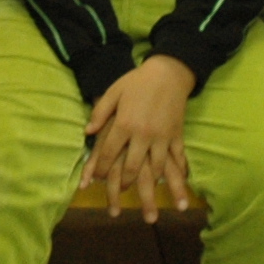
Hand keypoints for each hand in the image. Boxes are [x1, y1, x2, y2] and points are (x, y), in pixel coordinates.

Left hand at [83, 57, 196, 220]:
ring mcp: (162, 137)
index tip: (94, 179)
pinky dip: (177, 172)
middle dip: (122, 183)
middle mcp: (143, 134)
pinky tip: (175, 182)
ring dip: (149, 183)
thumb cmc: (137, 82)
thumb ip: (100, 113)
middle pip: (131, 167)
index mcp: (124, 124)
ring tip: (145, 191)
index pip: (108, 153)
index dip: (98, 169)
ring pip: (155, 168)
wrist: (168, 72)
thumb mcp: (113, 92)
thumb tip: (87, 132)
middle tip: (118, 190)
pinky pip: (176, 158)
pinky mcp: (176, 135)